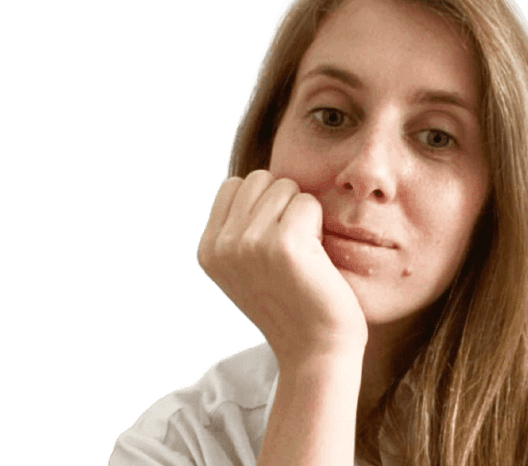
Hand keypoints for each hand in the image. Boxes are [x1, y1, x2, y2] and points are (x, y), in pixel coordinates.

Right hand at [196, 170, 367, 368]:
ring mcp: (249, 243)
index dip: (263, 204)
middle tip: (293, 249)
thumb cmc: (293, 303)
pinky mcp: (283, 244)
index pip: (234, 185)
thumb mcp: (247, 266)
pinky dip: (320, 224)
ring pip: (286, 186)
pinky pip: (308, 202)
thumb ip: (238, 226)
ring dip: (303, 214)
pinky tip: (316, 258)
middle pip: (260, 179)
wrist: (316, 349)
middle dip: (283, 204)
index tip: (274, 244)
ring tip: (304, 254)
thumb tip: (252, 181)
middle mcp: (221, 245)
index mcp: (207, 250)